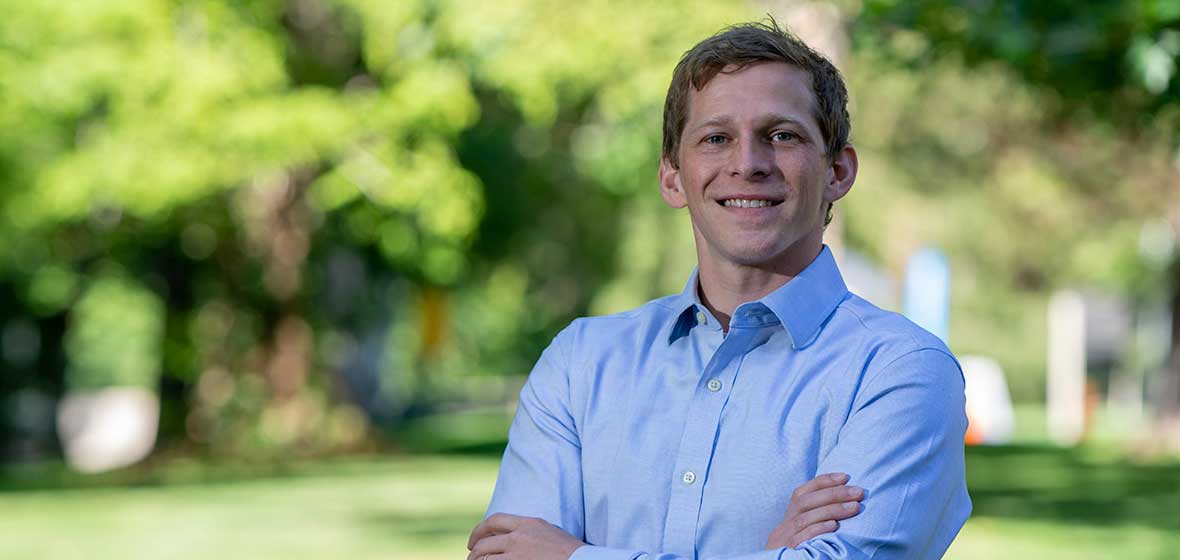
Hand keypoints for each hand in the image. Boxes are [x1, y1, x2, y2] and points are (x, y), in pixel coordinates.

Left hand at [467, 513, 583, 559]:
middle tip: (471, 558)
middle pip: (485, 542)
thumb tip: (513, 536)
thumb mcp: (550, 532)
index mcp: (529, 524)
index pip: (495, 521)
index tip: (474, 541)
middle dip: (474, 552)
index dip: (479, 530)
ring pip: (485, 558)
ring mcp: (517, 554)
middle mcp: (519, 536)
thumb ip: (531, 531)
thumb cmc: (571, 553)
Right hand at [765, 472, 864, 549]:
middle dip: (833, 494)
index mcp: (789, 516)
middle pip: (805, 502)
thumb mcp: (804, 529)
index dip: (823, 482)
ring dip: (832, 510)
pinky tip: (834, 525)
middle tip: (858, 492)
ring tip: (855, 507)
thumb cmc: (800, 548)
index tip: (845, 477)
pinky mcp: (788, 550)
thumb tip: (844, 498)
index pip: (802, 492)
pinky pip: (801, 537)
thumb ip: (816, 515)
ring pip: (805, 518)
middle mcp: (785, 524)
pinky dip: (818, 529)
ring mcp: (785, 537)